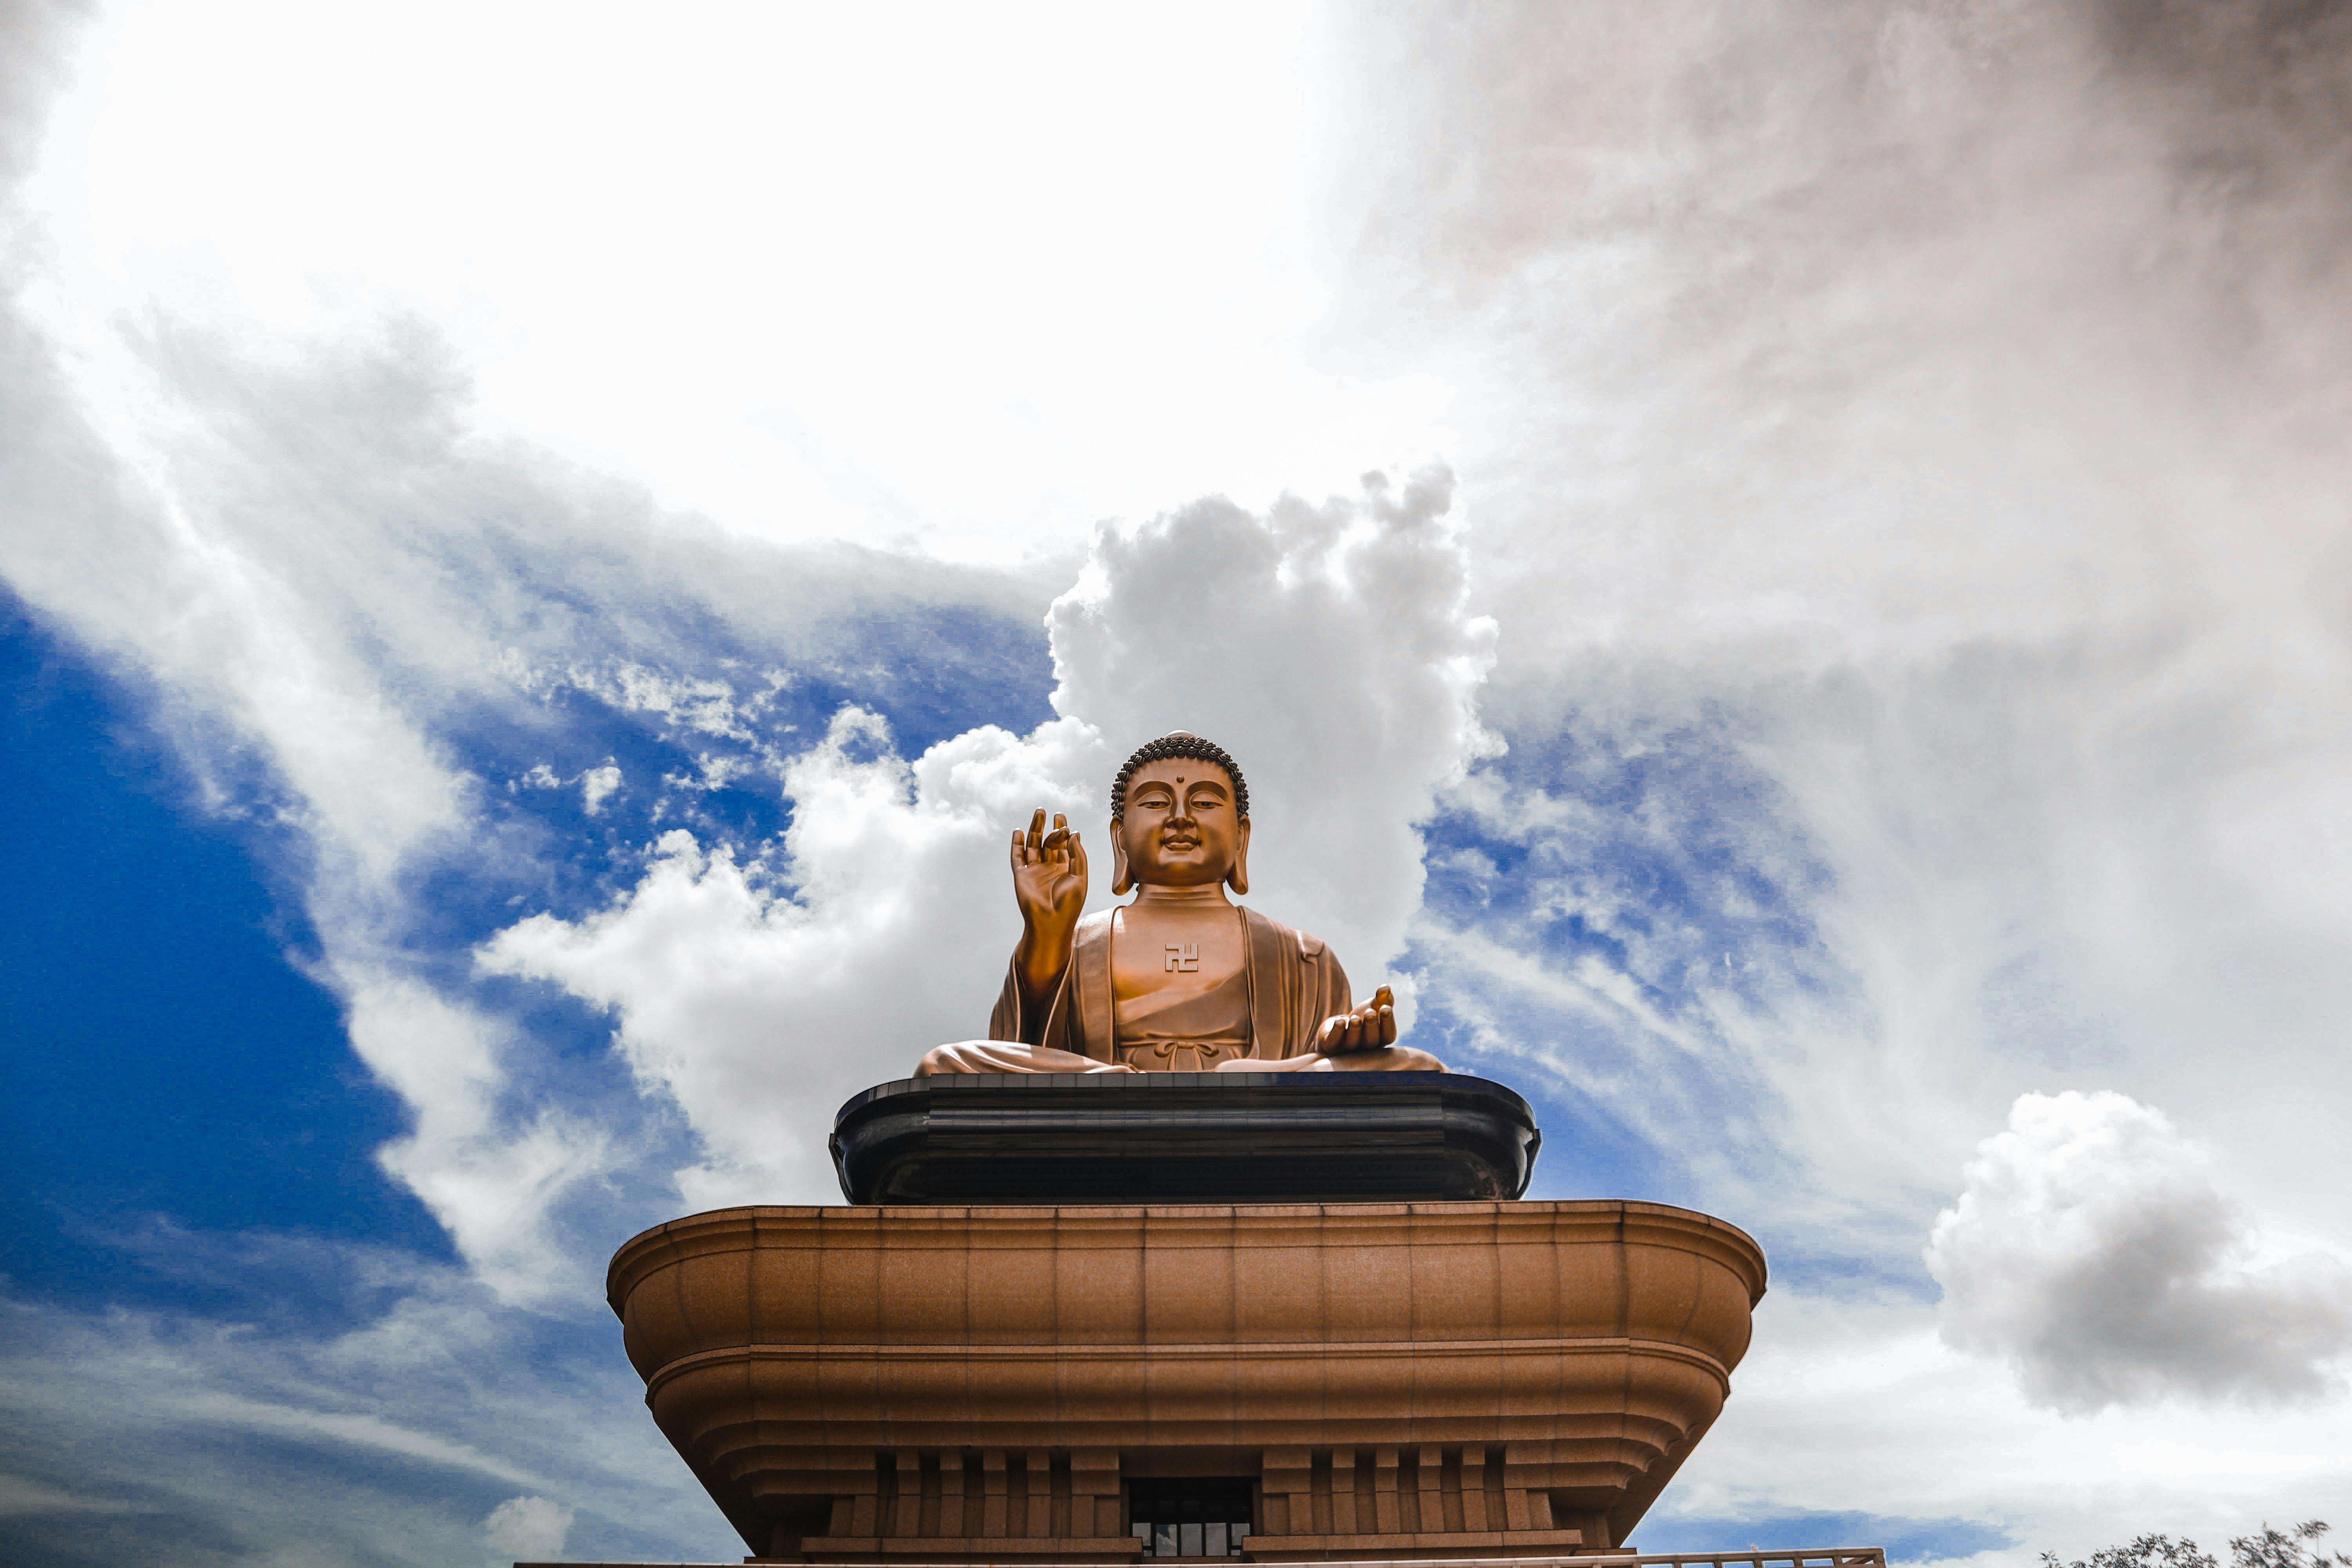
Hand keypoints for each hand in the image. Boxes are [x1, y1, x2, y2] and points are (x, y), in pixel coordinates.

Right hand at [1012, 808, 1086, 932]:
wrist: (1051, 923)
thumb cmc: (1069, 904)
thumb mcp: (1080, 877)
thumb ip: (1078, 855)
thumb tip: (1074, 833)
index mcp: (1066, 868)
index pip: (1064, 845)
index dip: (1064, 831)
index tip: (1065, 821)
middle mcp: (1050, 867)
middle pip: (1049, 842)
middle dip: (1051, 828)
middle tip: (1055, 813)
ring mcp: (1035, 870)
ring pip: (1033, 845)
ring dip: (1035, 829)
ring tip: (1039, 812)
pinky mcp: (1021, 875)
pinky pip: (1017, 857)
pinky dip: (1017, 844)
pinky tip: (1019, 831)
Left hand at [1314, 984, 1397, 1053]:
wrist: (1339, 1025)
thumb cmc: (1362, 1017)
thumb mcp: (1374, 1006)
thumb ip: (1383, 998)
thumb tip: (1386, 987)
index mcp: (1380, 1039)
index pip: (1388, 1035)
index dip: (1388, 1022)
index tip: (1385, 1007)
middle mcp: (1365, 1048)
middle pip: (1371, 1041)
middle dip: (1371, 1026)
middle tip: (1370, 1012)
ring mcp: (1347, 1049)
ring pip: (1353, 1042)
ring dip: (1355, 1029)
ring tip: (1354, 1018)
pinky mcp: (1331, 1046)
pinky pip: (1334, 1042)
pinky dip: (1337, 1031)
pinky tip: (1339, 1020)